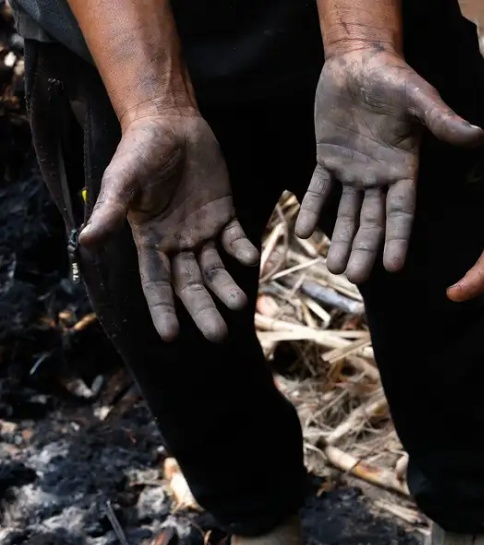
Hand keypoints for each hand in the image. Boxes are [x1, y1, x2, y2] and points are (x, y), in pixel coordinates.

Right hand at [78, 114, 258, 342]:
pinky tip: (250, 258)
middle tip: (218, 335)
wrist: (170, 123)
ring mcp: (202, 231)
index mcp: (149, 241)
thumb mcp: (122, 180)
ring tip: (239, 304)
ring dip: (226, 287)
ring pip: (216, 269)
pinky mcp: (224, 215)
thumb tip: (86, 242)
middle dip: (203, 309)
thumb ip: (110, 212)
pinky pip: (236, 239)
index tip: (171, 336)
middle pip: (191, 284)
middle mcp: (176, 243)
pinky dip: (244, 250)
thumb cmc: (139, 150)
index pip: (156, 283)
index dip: (163, 309)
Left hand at [295, 46, 483, 283]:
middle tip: (354, 278)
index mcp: (403, 168)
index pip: (401, 212)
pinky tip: (304, 232)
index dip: (397, 239)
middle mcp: (380, 176)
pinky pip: (318, 189)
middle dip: (364, 249)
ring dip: (340, 239)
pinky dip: (312, 209)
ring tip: (333, 267)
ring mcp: (353, 169)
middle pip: (372, 221)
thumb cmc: (395, 78)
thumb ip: (443, 122)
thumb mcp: (420, 98)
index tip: (393, 267)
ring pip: (346, 213)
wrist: (360, 60)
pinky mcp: (328, 157)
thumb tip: (477, 136)